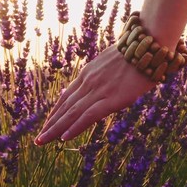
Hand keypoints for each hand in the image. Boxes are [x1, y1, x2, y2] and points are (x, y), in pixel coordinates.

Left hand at [34, 45, 156, 144]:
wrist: (147, 46)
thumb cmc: (135, 53)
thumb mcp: (111, 61)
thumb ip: (102, 73)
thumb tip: (102, 80)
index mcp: (88, 73)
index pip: (67, 95)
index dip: (56, 110)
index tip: (48, 122)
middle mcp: (89, 81)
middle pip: (65, 106)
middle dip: (51, 122)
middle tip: (39, 137)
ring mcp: (99, 90)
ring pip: (71, 113)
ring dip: (55, 128)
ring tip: (42, 140)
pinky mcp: (111, 98)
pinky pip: (89, 115)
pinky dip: (75, 127)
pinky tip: (64, 137)